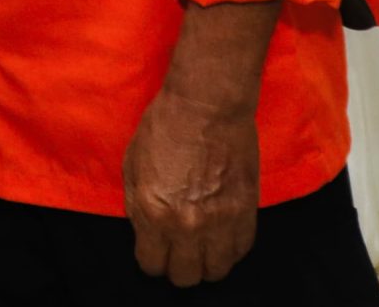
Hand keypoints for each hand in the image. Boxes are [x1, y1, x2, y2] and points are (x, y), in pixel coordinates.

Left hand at [124, 84, 260, 285]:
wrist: (207, 103)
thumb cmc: (165, 126)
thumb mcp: (132, 165)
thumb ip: (137, 206)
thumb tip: (146, 231)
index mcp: (153, 212)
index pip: (152, 264)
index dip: (151, 259)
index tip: (155, 250)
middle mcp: (187, 224)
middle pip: (185, 276)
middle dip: (178, 266)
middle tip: (178, 249)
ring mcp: (220, 220)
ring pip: (216, 270)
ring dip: (207, 261)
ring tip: (202, 246)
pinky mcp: (247, 210)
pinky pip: (241, 249)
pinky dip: (230, 248)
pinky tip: (221, 235)